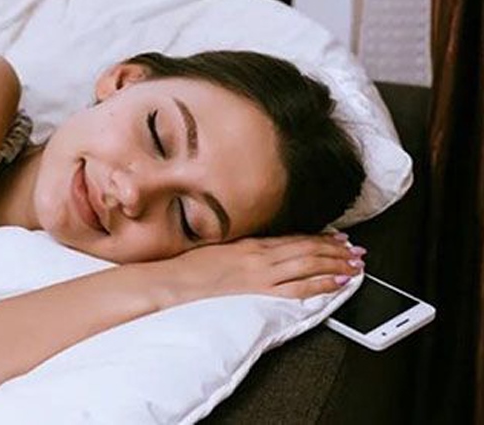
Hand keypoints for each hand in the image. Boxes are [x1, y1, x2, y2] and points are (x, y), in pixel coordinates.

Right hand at [146, 233, 365, 306]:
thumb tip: (262, 252)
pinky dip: (321, 283)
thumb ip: (241, 250)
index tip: (337, 238)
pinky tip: (338, 282)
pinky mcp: (257, 290)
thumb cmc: (188, 269)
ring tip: (356, 264)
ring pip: (308, 263)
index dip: (320, 238)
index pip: (293, 237)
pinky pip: (297, 287)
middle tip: (357, 251)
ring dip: (336, 263)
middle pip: (307, 248)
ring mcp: (259, 272)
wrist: (171, 281)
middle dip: (336, 249)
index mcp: (249, 241)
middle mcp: (259, 253)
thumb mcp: (217, 249)